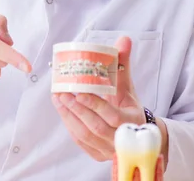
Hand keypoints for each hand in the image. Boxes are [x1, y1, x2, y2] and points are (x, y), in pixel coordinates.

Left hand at [52, 36, 145, 161]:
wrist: (135, 132)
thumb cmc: (128, 105)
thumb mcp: (128, 86)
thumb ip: (123, 64)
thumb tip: (124, 39)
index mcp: (132, 122)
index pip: (113, 116)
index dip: (95, 105)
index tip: (79, 93)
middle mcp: (121, 140)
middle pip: (96, 128)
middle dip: (77, 110)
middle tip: (61, 94)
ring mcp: (108, 150)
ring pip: (85, 136)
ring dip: (69, 116)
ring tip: (58, 99)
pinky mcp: (97, 154)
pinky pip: (80, 141)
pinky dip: (69, 125)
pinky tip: (62, 110)